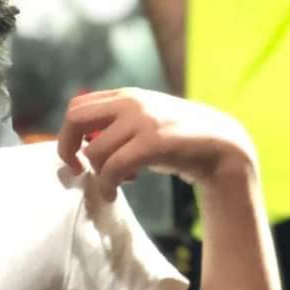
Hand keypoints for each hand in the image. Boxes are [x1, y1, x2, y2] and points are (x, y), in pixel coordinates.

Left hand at [56, 89, 256, 201]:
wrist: (222, 145)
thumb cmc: (177, 141)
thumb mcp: (144, 125)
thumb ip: (116, 128)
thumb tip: (81, 146)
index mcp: (126, 96)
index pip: (77, 107)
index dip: (67, 134)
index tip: (75, 156)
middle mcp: (131, 102)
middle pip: (75, 119)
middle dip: (68, 148)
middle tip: (77, 170)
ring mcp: (143, 120)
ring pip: (94, 152)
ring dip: (98, 175)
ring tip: (114, 185)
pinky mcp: (154, 142)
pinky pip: (113, 167)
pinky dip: (107, 185)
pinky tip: (113, 192)